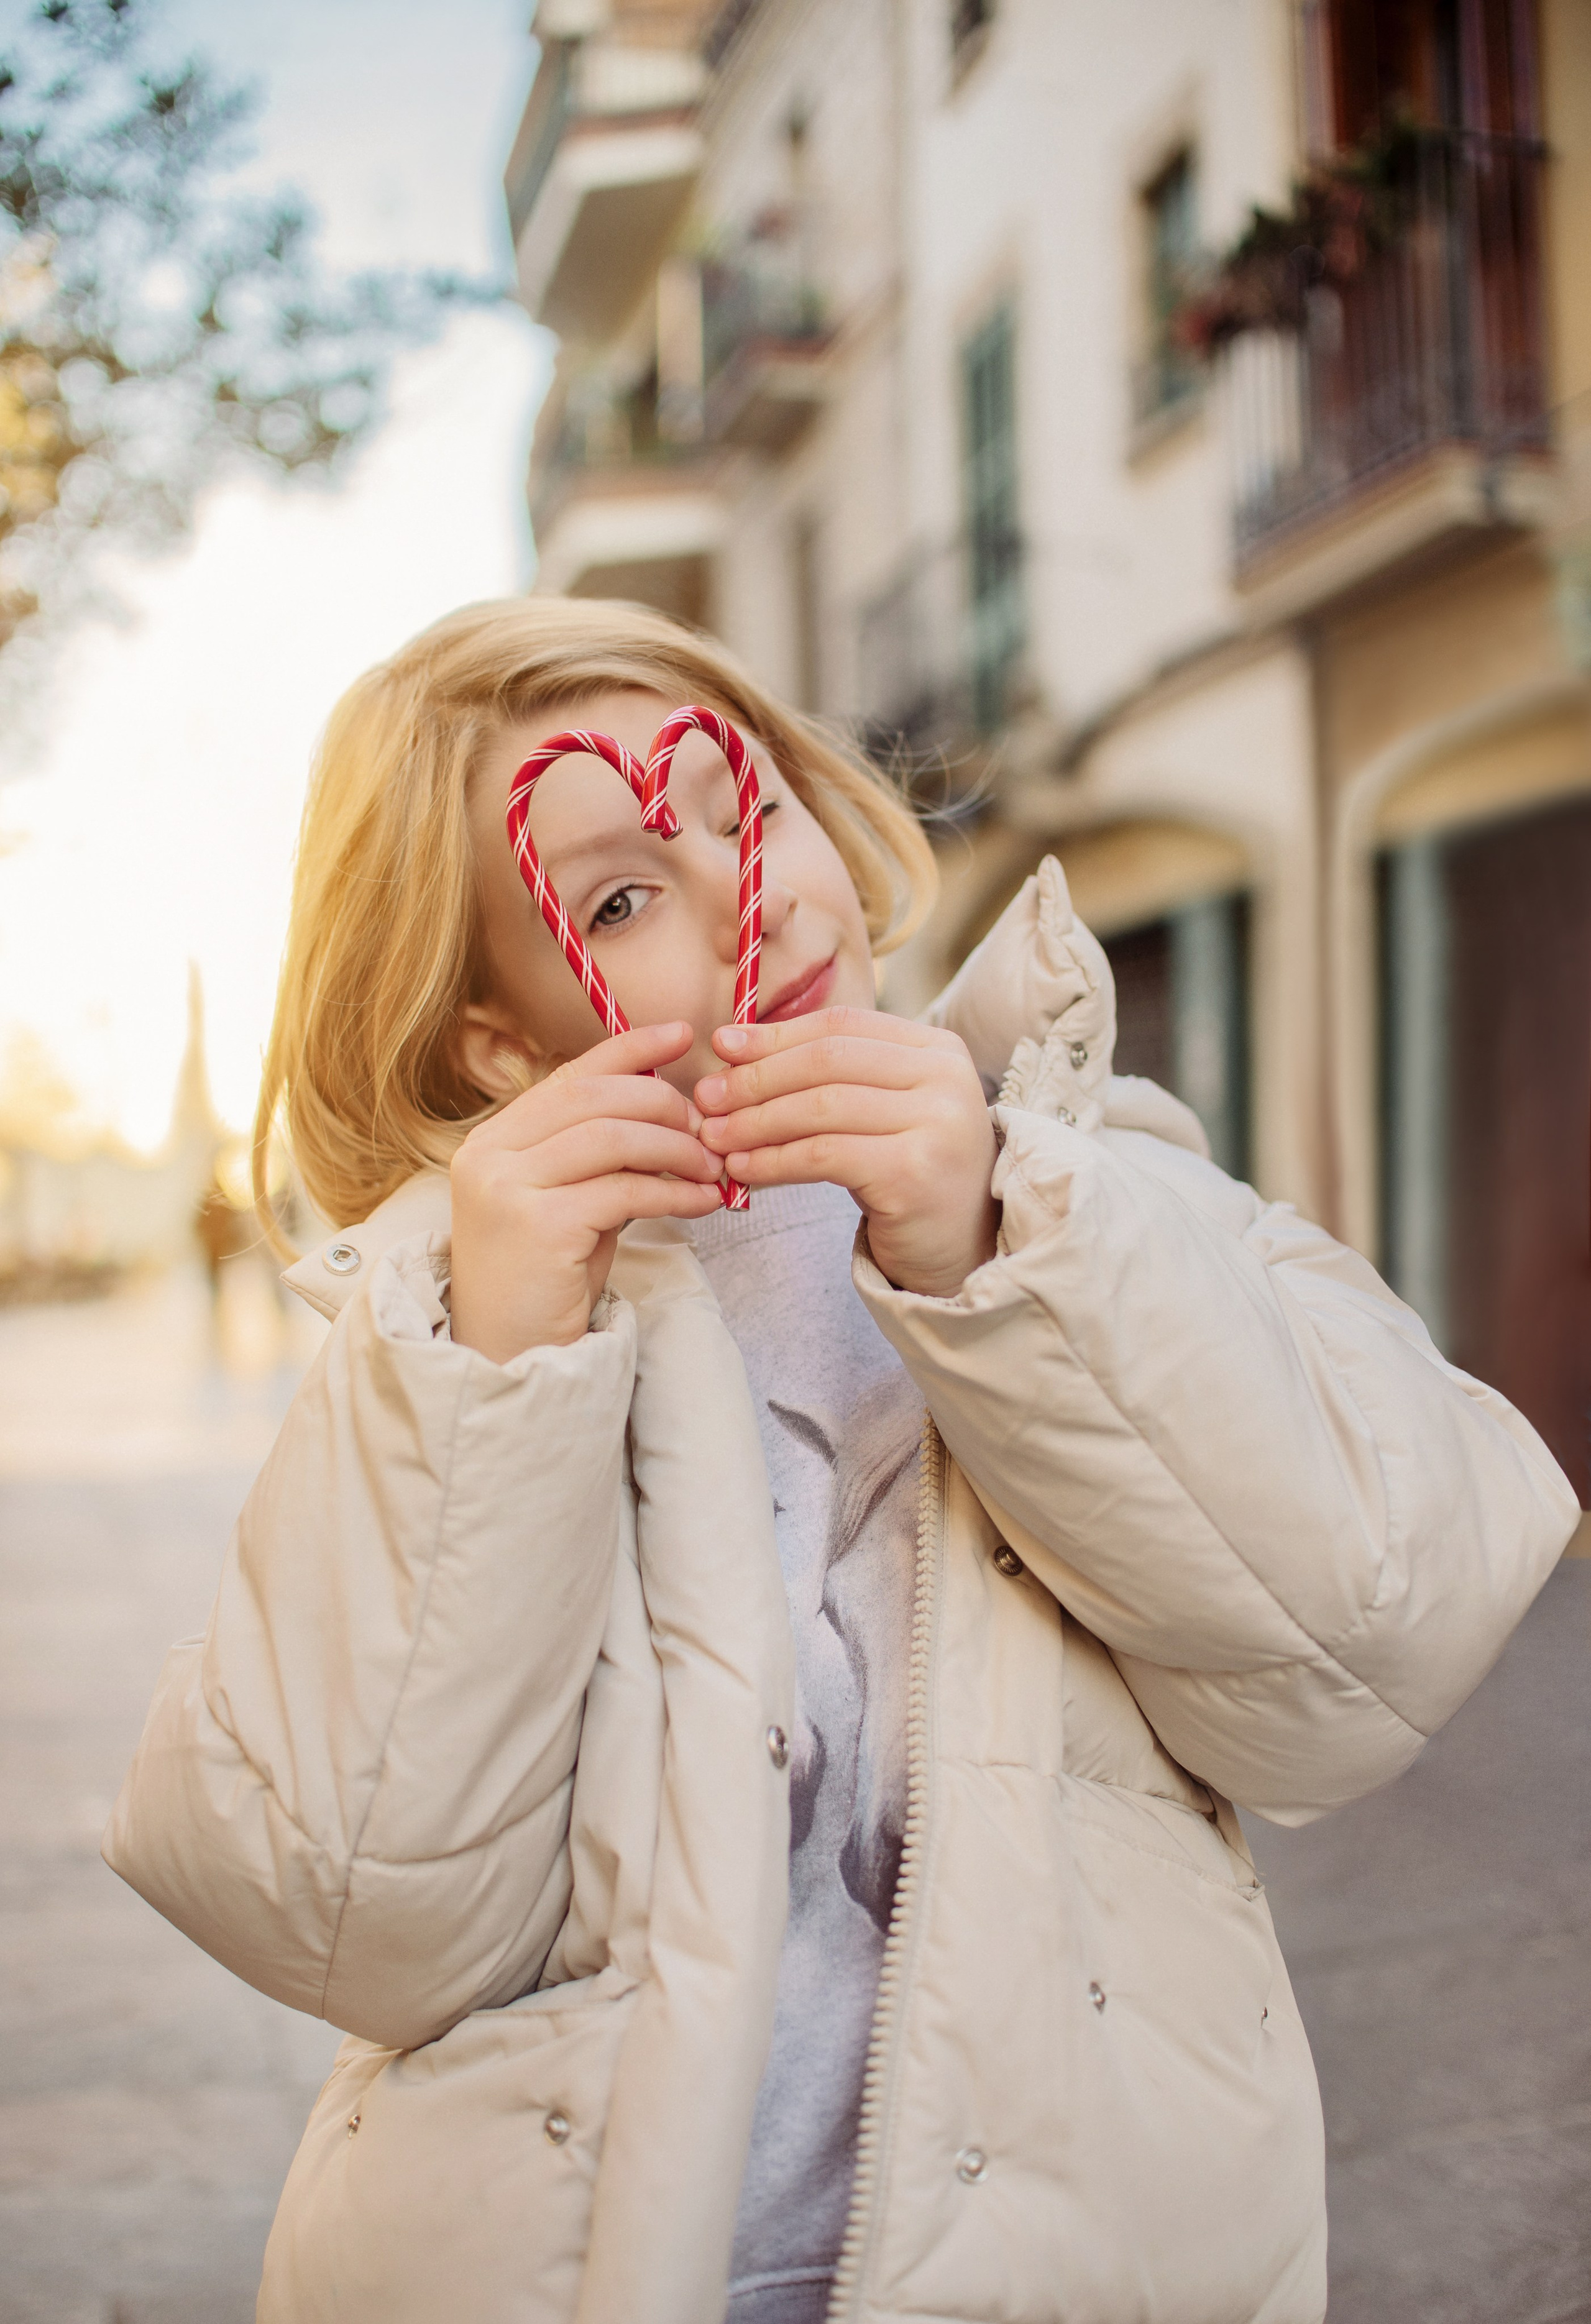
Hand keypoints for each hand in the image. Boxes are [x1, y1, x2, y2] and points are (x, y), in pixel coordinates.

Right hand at [450, 1023, 722, 1362]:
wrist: (509, 1353)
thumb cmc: (547, 1277)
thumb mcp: (572, 1200)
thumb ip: (604, 1155)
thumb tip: (673, 1109)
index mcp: (494, 1139)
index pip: (570, 1075)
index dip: (629, 1049)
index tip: (682, 1034)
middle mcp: (490, 1154)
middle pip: (595, 1096)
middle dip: (665, 1104)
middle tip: (709, 1128)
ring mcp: (508, 1187)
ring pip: (614, 1137)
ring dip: (676, 1148)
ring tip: (712, 1169)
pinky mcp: (538, 1225)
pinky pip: (625, 1189)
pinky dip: (675, 1193)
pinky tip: (704, 1203)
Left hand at [695, 1008, 998, 1297]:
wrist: (962, 1248)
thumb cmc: (908, 1172)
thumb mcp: (879, 1110)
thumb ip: (828, 1075)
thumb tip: (733, 1045)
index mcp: (937, 1048)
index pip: (842, 1025)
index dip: (776, 1035)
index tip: (722, 1045)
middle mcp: (945, 1078)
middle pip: (827, 1061)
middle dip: (756, 1078)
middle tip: (706, 1098)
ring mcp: (935, 1124)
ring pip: (820, 1107)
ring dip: (756, 1122)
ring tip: (715, 1137)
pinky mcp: (913, 1173)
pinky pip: (823, 1156)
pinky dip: (774, 1160)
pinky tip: (744, 1169)